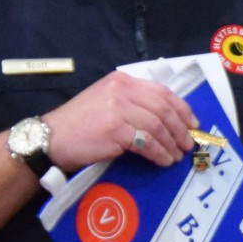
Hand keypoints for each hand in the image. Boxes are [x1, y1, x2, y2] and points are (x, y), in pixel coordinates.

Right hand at [42, 71, 198, 170]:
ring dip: (171, 144)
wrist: (49, 138)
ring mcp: (119, 109)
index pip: (162, 92)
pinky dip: (159, 153)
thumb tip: (165, 120)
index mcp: (122, 80)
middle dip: (180, 128)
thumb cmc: (78, 124)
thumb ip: (132, 103)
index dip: (182, 109)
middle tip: (188, 143)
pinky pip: (147, 143)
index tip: (193, 123)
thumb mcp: (106, 102)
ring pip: (158, 126)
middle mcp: (122, 90)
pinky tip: (163, 161)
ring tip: (177, 156)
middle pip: (164, 109)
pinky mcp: (116, 130)